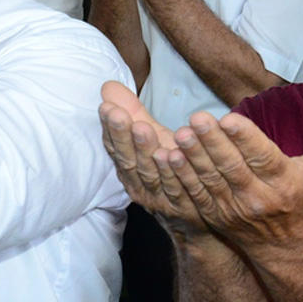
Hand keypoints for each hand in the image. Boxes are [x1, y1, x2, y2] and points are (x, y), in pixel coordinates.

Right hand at [99, 81, 208, 237]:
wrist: (195, 215)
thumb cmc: (170, 169)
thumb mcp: (151, 140)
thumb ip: (131, 113)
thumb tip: (108, 86)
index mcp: (129, 169)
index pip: (116, 148)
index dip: (111, 128)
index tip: (107, 107)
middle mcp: (140, 185)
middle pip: (129, 160)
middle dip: (123, 136)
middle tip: (120, 114)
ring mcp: (161, 198)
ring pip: (151, 173)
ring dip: (145, 150)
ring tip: (143, 128)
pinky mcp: (184, 206)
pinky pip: (178, 187)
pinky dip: (173, 171)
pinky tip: (173, 152)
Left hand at [157, 108, 302, 251]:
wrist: (285, 247)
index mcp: (283, 183)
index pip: (262, 158)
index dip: (245, 139)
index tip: (230, 118)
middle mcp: (256, 198)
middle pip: (232, 168)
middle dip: (212, 144)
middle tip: (196, 119)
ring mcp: (232, 209)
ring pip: (210, 180)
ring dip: (193, 158)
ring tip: (180, 134)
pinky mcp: (214, 215)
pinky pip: (195, 194)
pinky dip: (181, 177)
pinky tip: (168, 156)